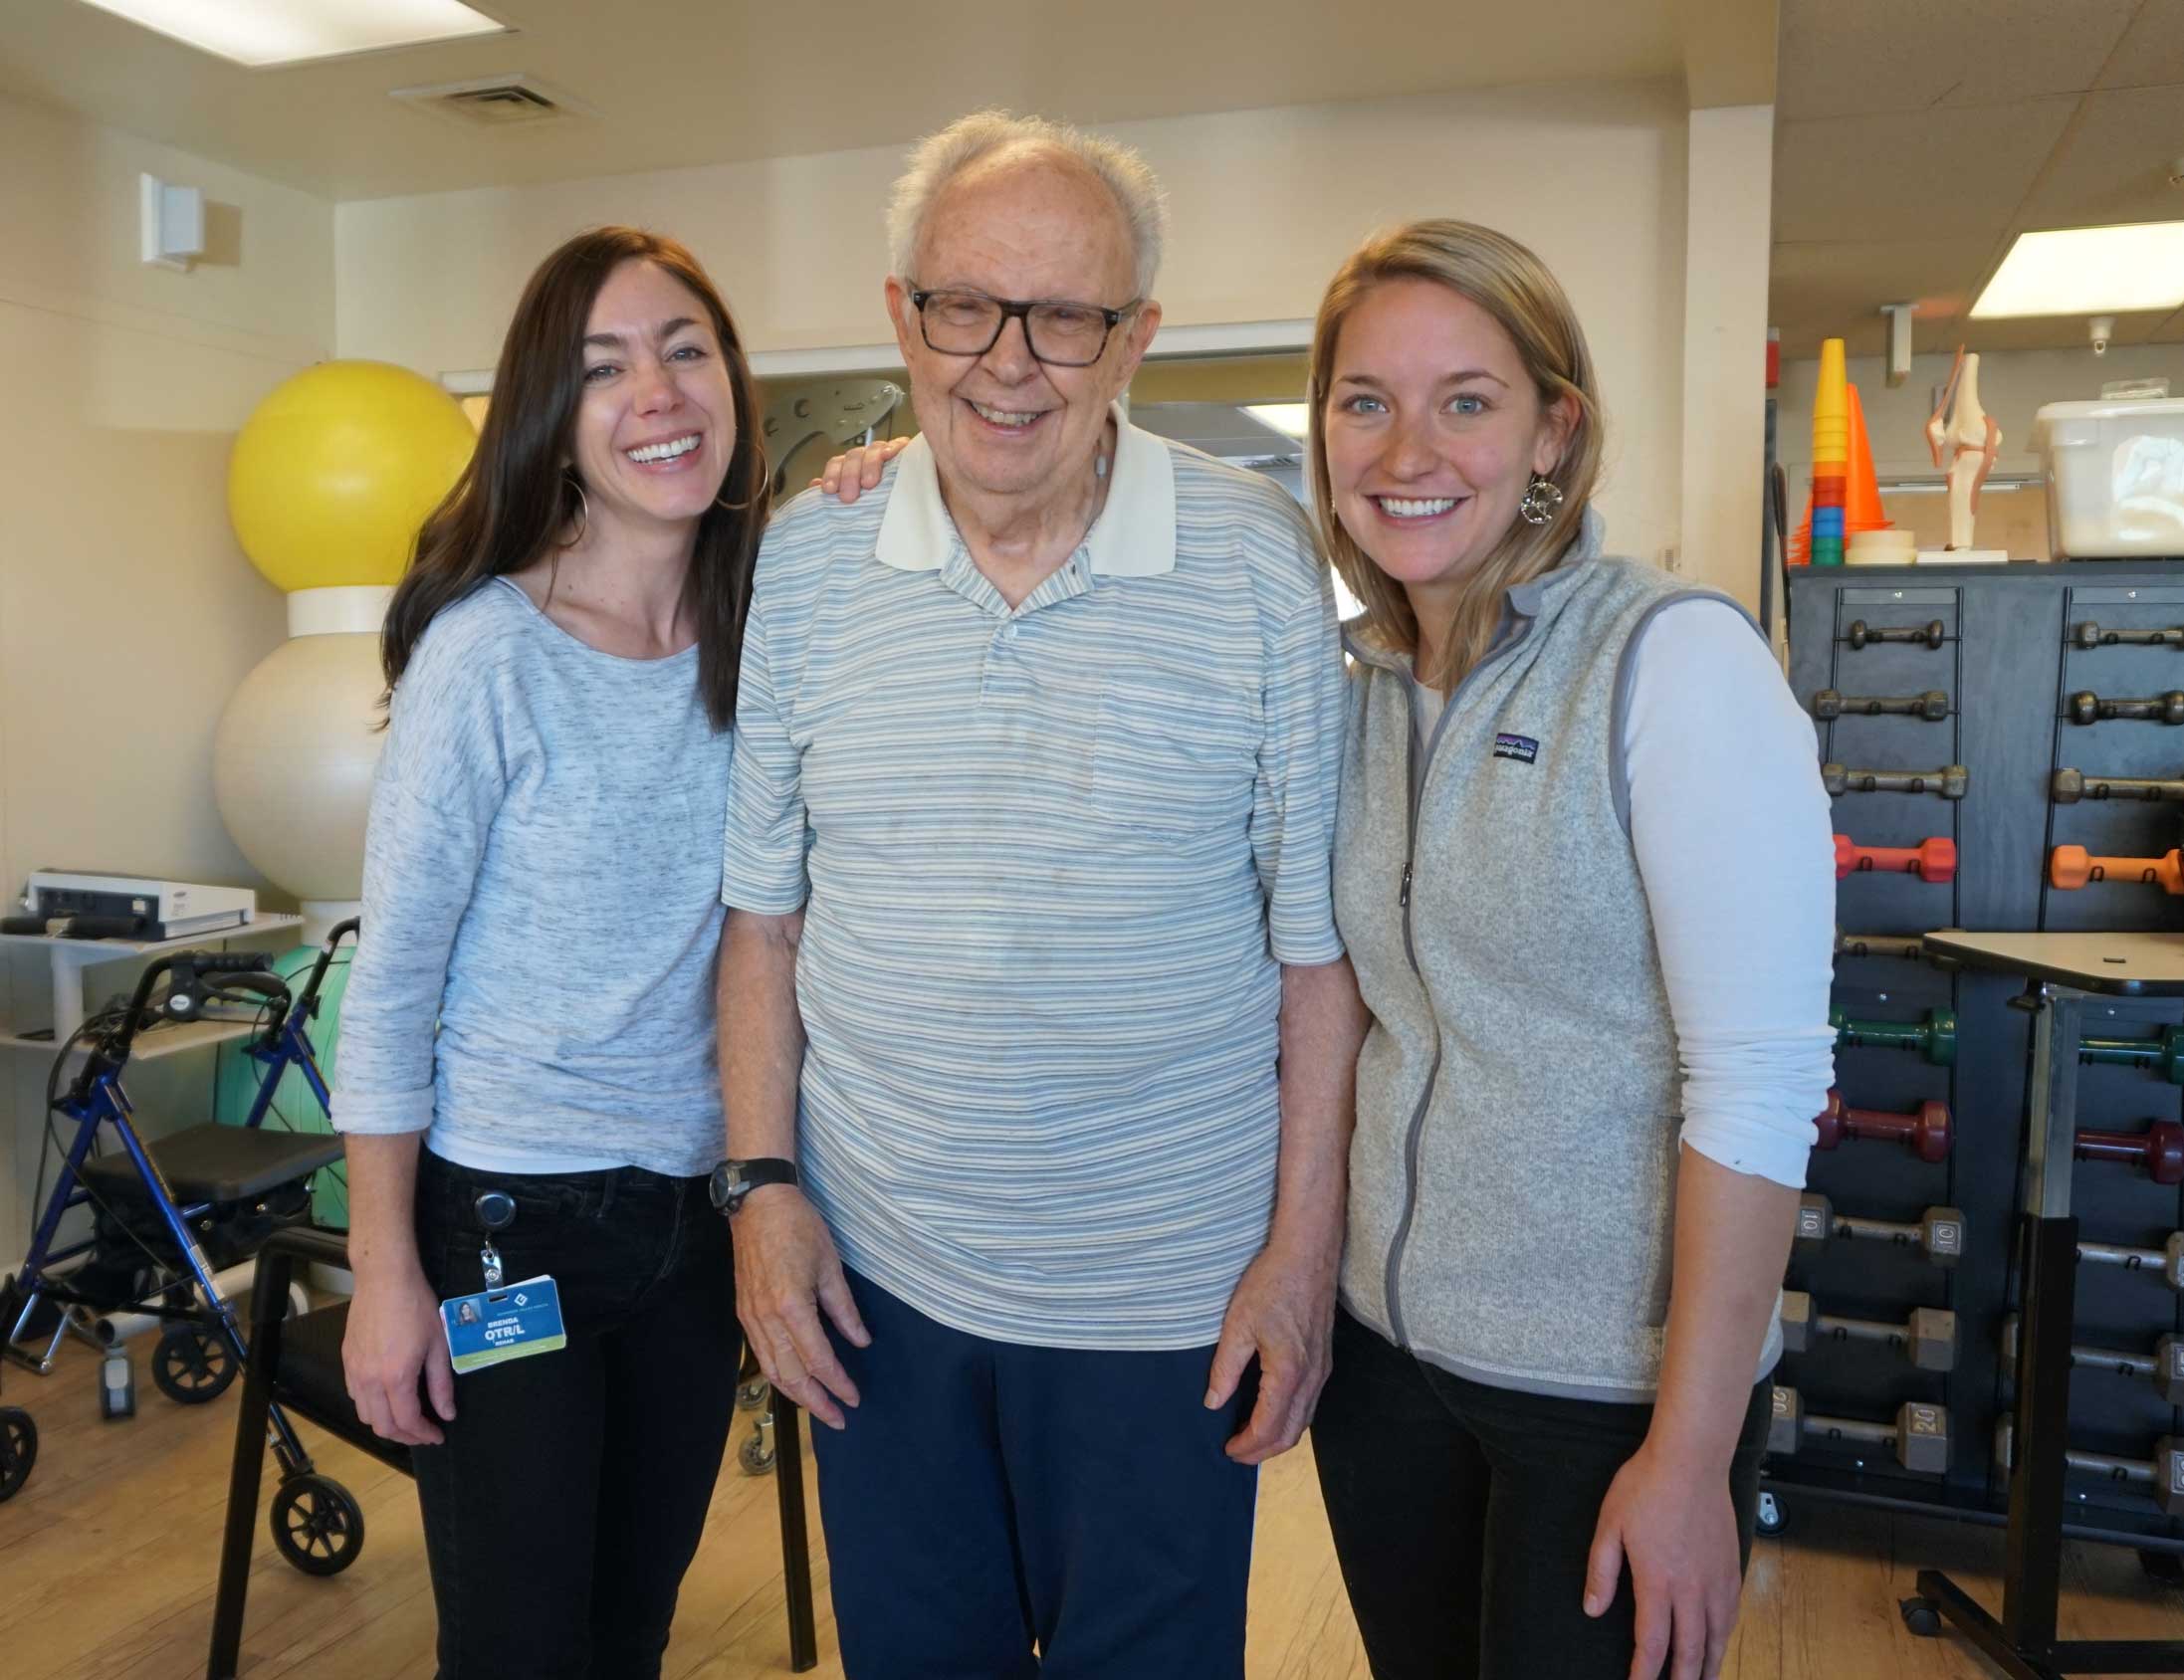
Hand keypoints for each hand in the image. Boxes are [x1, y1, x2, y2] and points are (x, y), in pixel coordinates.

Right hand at [343, 1261, 455, 1446]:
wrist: (384, 1278)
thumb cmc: (416, 1306)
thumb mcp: (438, 1344)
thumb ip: (441, 1384)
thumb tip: (447, 1414)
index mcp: (396, 1377)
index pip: (407, 1421)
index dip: (423, 1435)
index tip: (437, 1436)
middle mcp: (370, 1380)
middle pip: (382, 1426)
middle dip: (405, 1436)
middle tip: (423, 1432)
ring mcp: (354, 1371)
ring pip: (364, 1414)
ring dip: (386, 1423)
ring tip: (407, 1418)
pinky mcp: (346, 1360)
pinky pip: (355, 1396)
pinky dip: (370, 1407)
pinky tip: (387, 1398)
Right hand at [731, 1184, 870, 1427]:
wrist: (758, 1204)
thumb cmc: (798, 1228)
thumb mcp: (830, 1266)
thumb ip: (845, 1309)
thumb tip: (861, 1341)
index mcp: (792, 1308)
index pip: (818, 1359)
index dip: (837, 1383)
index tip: (854, 1398)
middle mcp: (767, 1319)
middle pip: (792, 1375)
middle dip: (816, 1401)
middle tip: (838, 1419)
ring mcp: (751, 1318)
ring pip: (772, 1370)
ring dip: (795, 1394)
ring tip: (818, 1407)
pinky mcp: (744, 1312)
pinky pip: (760, 1354)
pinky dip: (778, 1374)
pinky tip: (793, 1380)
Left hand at [813, 435, 912, 502]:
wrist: (910, 497)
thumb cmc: (878, 500)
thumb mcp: (854, 498)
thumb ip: (835, 490)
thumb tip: (814, 485)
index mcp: (851, 466)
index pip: (836, 463)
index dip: (831, 475)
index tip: (830, 490)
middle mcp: (866, 457)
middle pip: (853, 457)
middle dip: (849, 476)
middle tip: (849, 496)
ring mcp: (885, 453)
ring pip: (872, 451)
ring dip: (869, 465)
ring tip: (869, 483)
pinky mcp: (905, 452)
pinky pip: (898, 445)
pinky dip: (893, 447)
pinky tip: (889, 455)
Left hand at [1204, 1234, 1337, 1463]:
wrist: (1308, 1254)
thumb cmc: (1272, 1283)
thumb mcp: (1238, 1324)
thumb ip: (1226, 1368)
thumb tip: (1213, 1402)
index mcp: (1288, 1372)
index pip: (1268, 1426)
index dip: (1247, 1446)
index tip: (1227, 1450)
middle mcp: (1312, 1377)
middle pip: (1292, 1433)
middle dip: (1263, 1451)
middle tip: (1237, 1453)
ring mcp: (1322, 1369)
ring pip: (1304, 1420)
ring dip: (1279, 1437)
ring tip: (1250, 1438)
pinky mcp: (1324, 1360)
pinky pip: (1310, 1403)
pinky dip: (1291, 1419)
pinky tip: (1271, 1412)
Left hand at [1583, 1440, 1744, 1679]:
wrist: (1690, 1460)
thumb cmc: (1645, 1487)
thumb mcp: (1609, 1526)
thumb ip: (1601, 1572)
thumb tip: (1592, 1609)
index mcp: (1658, 1582)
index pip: (1653, 1643)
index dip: (1645, 1673)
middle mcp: (1692, 1589)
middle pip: (1691, 1651)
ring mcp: (1716, 1580)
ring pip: (1717, 1638)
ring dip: (1709, 1666)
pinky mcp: (1731, 1567)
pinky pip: (1731, 1615)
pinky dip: (1725, 1638)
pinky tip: (1720, 1643)